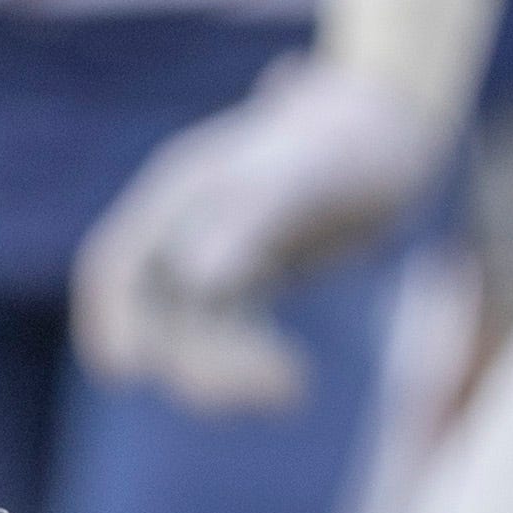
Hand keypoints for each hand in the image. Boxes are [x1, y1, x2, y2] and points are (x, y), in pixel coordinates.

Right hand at [67, 61, 458, 413]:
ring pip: (188, 337)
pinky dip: (249, 369)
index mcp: (183, 189)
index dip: (109, 319)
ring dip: (226, 375)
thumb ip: (248, 216)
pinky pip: (226, 339)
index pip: (114, 262)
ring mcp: (216, 253)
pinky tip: (295, 383)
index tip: (129, 372)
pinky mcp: (250, 278)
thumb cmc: (358, 138)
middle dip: (195, 362)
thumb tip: (195, 278)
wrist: (403, 125)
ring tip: (292, 386)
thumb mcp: (311, 171)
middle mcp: (188, 224)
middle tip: (272, 383)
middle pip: (153, 316)